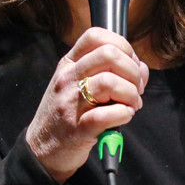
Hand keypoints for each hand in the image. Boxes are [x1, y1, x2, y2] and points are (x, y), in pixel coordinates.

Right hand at [25, 28, 148, 182]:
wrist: (41, 148)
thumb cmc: (66, 115)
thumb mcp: (80, 86)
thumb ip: (111, 72)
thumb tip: (142, 69)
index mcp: (69, 64)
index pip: (96, 36)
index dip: (123, 46)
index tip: (130, 64)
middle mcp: (68, 78)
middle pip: (109, 55)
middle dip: (132, 71)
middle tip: (135, 88)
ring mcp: (70, 103)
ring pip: (109, 82)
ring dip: (130, 94)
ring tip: (131, 105)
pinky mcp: (77, 128)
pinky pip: (106, 114)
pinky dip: (124, 114)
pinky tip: (124, 116)